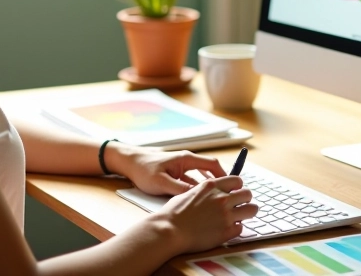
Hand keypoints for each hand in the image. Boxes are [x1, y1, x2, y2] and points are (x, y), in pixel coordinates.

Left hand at [109, 145, 226, 195]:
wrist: (128, 162)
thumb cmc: (143, 169)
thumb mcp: (161, 182)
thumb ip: (179, 189)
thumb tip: (196, 197)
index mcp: (186, 159)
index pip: (212, 164)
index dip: (224, 175)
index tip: (232, 188)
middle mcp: (186, 161)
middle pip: (209, 171)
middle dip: (219, 184)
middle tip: (228, 197)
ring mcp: (181, 168)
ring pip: (200, 179)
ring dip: (208, 189)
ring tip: (216, 201)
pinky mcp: (176, 174)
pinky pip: (192, 183)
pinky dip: (197, 191)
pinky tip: (198, 202)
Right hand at [156, 176, 257, 252]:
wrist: (170, 230)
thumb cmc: (174, 213)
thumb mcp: (190, 192)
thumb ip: (205, 191)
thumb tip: (213, 192)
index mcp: (212, 186)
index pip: (237, 180)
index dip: (237, 187)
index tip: (235, 192)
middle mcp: (222, 198)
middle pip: (248, 194)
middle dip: (245, 199)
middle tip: (239, 205)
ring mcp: (226, 215)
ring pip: (252, 210)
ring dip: (246, 213)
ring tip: (239, 217)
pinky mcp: (226, 232)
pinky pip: (241, 228)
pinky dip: (235, 229)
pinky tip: (226, 230)